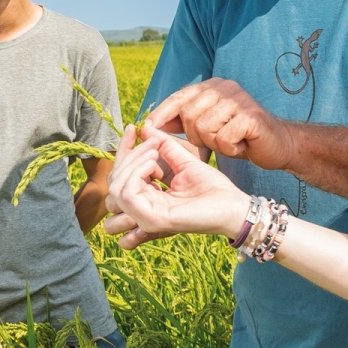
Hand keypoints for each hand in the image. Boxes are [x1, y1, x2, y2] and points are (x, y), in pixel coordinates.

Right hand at [105, 124, 248, 249]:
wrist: (233, 205)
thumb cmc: (213, 188)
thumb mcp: (184, 160)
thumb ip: (163, 146)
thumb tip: (144, 128)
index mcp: (149, 197)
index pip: (122, 175)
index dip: (124, 149)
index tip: (132, 127)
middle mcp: (143, 209)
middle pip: (114, 181)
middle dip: (128, 155)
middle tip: (152, 143)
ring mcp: (145, 216)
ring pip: (116, 188)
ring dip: (132, 164)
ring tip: (155, 154)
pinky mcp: (152, 220)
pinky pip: (128, 194)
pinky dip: (137, 173)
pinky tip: (155, 164)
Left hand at [145, 78, 293, 169]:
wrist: (278, 145)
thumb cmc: (239, 137)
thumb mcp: (206, 128)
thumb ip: (183, 123)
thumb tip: (149, 125)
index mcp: (212, 87)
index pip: (179, 97)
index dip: (161, 114)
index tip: (147, 129)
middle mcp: (224, 88)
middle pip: (188, 115)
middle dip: (196, 137)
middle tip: (215, 141)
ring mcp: (239, 100)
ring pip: (204, 128)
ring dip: (214, 144)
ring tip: (230, 142)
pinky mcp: (251, 116)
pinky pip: (223, 138)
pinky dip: (230, 149)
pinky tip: (241, 145)